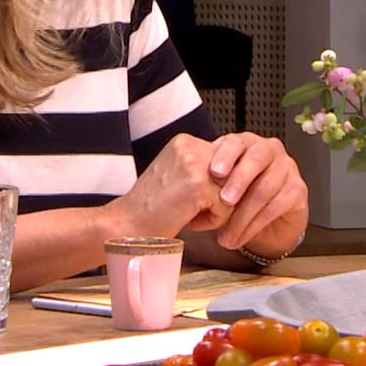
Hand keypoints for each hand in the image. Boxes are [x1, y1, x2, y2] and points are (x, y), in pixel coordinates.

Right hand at [108, 132, 225, 239]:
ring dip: (218, 208)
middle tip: (195, 210)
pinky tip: (192, 223)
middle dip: (220, 195)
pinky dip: (214, 220)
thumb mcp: (177, 174)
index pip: (225, 159)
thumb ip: (202, 168)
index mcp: (185, 141)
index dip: (215, 184)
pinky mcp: (199, 185)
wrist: (127, 225)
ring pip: (233, 188)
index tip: (192, 198)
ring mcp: (195, 163)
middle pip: (232, 172)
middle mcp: (191, 146)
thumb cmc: (152, 207)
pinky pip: (227, 205)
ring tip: (193, 216)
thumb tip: (239, 172)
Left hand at [201, 132, 308, 252]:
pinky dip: (255, 225)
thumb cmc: (240, 197)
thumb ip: (207, 190)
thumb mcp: (220, 190)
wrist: (269, 219)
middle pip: (256, 158)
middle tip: (224, 201)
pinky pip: (277, 206)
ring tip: (225, 236)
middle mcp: (270, 150)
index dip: (226, 155)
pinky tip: (240, 238)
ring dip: (243, 215)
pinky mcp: (298, 189)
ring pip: (265, 187)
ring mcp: (287, 168)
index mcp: (247, 143)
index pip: (236, 142)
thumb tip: (187, 209)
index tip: (214, 172)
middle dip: (239, 179)